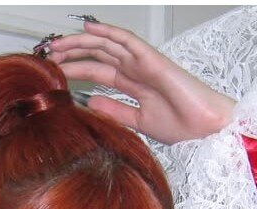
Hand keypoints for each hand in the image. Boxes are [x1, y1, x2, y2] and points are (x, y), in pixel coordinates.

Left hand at [47, 20, 234, 144]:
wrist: (208, 130)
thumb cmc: (185, 127)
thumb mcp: (139, 122)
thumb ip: (116, 110)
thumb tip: (90, 102)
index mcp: (134, 85)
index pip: (98, 71)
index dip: (75, 69)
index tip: (53, 72)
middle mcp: (137, 70)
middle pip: (99, 55)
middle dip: (73, 53)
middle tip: (48, 55)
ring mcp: (145, 63)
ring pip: (108, 46)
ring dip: (83, 42)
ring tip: (59, 43)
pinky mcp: (154, 60)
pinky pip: (129, 42)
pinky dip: (109, 33)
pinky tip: (90, 30)